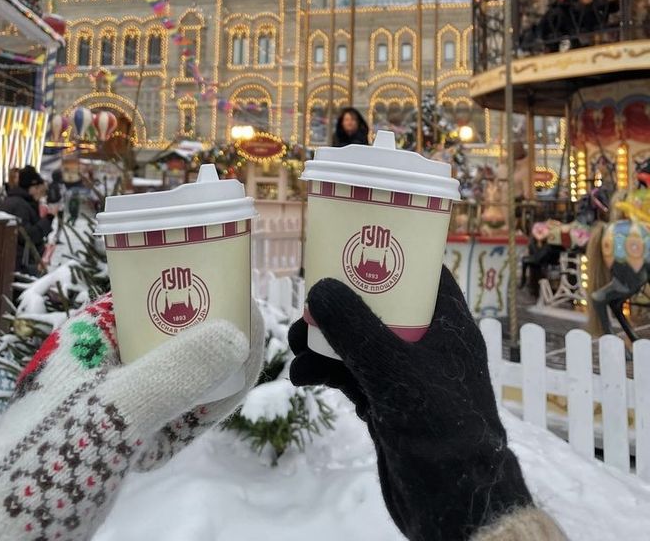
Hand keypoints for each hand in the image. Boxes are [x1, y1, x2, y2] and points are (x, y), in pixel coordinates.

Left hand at [0, 295, 263, 540]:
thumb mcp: (119, 410)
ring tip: (216, 410)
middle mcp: (101, 354)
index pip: (159, 295)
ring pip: (174, 377)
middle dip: (213, 350)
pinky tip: (174, 445)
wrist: (4, 536)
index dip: (206, 298)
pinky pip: (162, 412)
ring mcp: (108, 394)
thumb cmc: (51, 457)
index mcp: (94, 331)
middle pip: (174, 336)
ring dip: (201, 392)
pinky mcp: (112, 430)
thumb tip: (240, 334)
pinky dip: (179, 424)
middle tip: (244, 366)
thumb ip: (177, 371)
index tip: (246, 312)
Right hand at [288, 267, 531, 540]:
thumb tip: (318, 288)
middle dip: (339, 300)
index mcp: (445, 321)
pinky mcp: (386, 401)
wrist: (452, 505)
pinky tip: (302, 378)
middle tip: (306, 297)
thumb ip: (354, 326)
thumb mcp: (393, 368)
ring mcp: (405, 373)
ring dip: (324, 339)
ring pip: (358, 339)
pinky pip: (351, 373)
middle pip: (378, 302)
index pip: (419, 270)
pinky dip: (326, 371)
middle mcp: (426, 341)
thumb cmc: (438, 424)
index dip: (385, 251)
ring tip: (296, 343)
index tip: (347, 242)